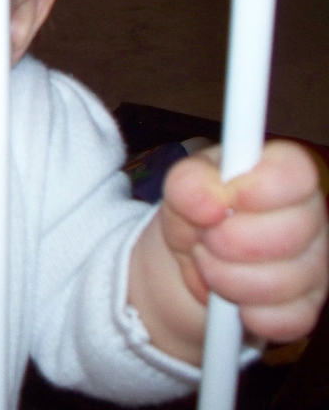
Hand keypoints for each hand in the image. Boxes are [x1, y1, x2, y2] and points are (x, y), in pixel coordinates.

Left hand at [162, 140, 328, 343]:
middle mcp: (308, 216)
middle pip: (290, 232)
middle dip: (228, 241)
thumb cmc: (193, 215)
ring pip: (283, 282)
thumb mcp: (178, 190)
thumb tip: (212, 202)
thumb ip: (188, 183)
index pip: (296, 172)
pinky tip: (231, 299)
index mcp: (280, 174)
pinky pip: (283, 320)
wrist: (187, 265)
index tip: (224, 200)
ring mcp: (314, 265)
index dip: (258, 188)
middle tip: (203, 238)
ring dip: (225, 277)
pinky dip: (244, 313)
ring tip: (206, 263)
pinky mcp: (306, 308)